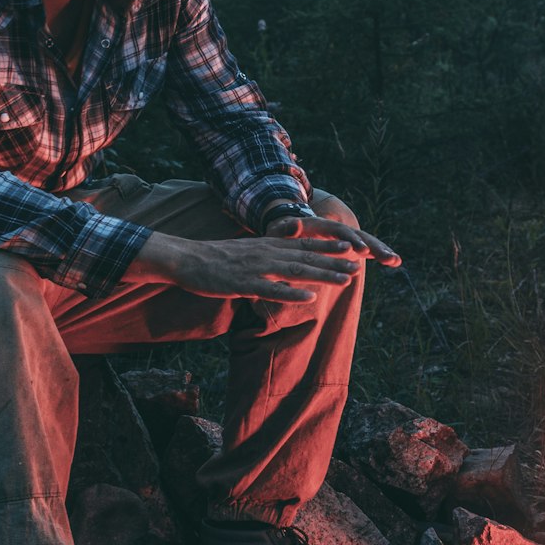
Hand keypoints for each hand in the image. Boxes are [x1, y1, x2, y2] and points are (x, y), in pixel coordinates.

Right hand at [128, 230, 360, 302]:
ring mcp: (256, 268)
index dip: (328, 246)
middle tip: (358, 265)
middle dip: (334, 262)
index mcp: (267, 246)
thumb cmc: (216, 259)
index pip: (303, 244)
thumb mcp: (246, 251)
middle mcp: (266, 254)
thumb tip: (284, 256)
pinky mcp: (243, 284)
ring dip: (322, 275)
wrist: (186, 259)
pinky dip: (291, 294)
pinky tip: (309, 299)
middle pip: (306, 258)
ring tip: (345, 280)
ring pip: (295, 272)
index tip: (351, 246)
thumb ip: (267, 254)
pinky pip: (271, 290)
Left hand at [266, 213, 401, 267]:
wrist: (287, 228)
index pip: (340, 232)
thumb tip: (294, 222)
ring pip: (367, 242)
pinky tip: (394, 262)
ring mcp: (344, 238)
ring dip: (381, 250)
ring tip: (396, 261)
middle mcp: (337, 229)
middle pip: (359, 235)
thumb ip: (286, 228)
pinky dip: (380, 254)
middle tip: (388, 257)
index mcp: (322, 225)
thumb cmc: (281, 232)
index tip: (361, 251)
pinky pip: (366, 250)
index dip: (351, 241)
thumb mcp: (279, 230)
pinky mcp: (348, 246)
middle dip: (374, 246)